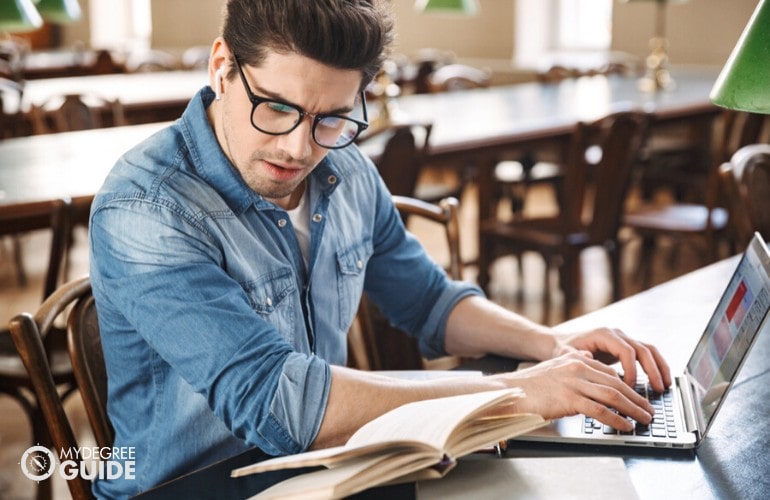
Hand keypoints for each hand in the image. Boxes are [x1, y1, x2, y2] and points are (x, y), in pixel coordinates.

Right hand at [499, 352, 655, 430]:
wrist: (510, 391)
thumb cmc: (530, 385)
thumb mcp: (555, 367)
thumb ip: (573, 364)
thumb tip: (590, 359)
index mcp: (575, 359)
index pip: (609, 373)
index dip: (628, 386)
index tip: (638, 397)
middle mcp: (577, 367)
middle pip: (616, 384)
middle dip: (636, 398)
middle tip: (648, 409)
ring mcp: (573, 383)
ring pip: (612, 396)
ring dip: (632, 409)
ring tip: (644, 419)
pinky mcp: (569, 398)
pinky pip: (600, 410)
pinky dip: (616, 419)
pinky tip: (625, 425)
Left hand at [552, 327, 671, 392]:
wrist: (560, 342)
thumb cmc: (563, 349)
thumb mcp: (566, 355)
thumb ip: (577, 360)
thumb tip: (589, 366)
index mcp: (603, 334)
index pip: (625, 350)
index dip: (631, 369)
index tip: (631, 387)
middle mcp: (616, 334)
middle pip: (642, 348)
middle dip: (652, 369)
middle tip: (657, 388)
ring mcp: (623, 339)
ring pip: (649, 350)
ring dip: (659, 367)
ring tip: (665, 386)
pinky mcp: (626, 347)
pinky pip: (646, 355)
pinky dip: (656, 367)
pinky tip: (660, 382)